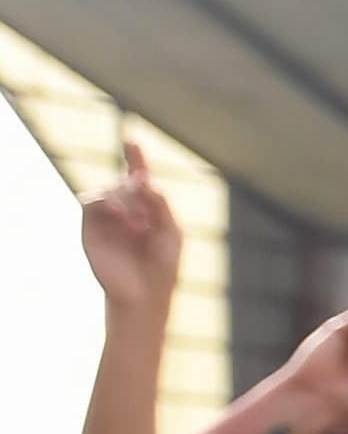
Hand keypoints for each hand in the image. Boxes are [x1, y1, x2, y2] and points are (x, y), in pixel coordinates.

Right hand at [80, 138, 181, 309]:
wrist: (143, 293)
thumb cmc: (163, 266)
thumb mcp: (172, 232)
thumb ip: (162, 205)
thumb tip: (146, 181)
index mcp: (147, 209)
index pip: (137, 178)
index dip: (134, 158)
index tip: (130, 140)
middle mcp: (125, 210)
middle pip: (125, 182)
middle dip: (137, 191)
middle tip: (148, 215)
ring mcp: (106, 218)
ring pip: (108, 190)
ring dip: (125, 200)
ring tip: (137, 225)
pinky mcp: (89, 228)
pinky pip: (90, 201)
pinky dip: (107, 203)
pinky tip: (122, 218)